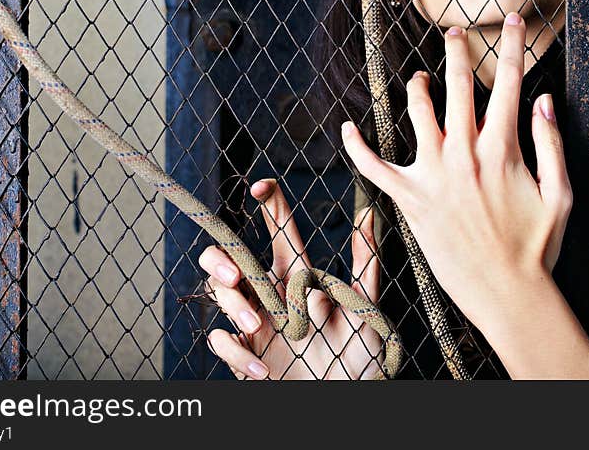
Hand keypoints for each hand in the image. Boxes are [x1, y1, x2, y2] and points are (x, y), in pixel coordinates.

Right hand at [201, 179, 383, 379]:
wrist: (345, 400)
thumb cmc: (358, 355)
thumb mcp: (365, 308)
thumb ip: (366, 262)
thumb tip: (368, 214)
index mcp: (297, 275)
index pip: (278, 229)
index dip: (268, 203)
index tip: (260, 188)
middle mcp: (270, 293)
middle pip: (227, 257)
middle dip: (220, 257)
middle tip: (235, 273)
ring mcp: (253, 322)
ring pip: (219, 294)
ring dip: (233, 308)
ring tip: (257, 327)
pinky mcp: (244, 353)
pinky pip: (220, 341)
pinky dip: (236, 354)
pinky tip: (261, 370)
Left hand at [340, 12, 572, 332]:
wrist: (507, 292)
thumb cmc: (536, 247)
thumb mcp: (560, 194)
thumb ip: (552, 143)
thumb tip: (544, 100)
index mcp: (503, 149)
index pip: (509, 84)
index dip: (512, 46)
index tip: (512, 20)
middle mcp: (465, 154)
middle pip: (459, 88)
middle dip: (457, 54)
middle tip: (453, 32)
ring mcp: (434, 175)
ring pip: (418, 115)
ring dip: (417, 89)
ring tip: (417, 77)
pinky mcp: (410, 199)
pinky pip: (374, 168)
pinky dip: (357, 147)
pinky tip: (347, 128)